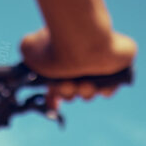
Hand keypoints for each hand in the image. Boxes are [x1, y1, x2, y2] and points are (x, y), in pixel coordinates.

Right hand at [20, 26, 136, 108]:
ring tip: (85, 82)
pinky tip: (99, 84)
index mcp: (60, 60)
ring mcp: (98, 64)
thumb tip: (31, 61)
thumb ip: (28, 53)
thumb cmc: (55, 44)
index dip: (53, 97)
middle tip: (68, 83)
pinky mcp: (117, 66)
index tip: (53, 105)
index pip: (56, 83)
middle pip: (71, 92)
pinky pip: (110, 89)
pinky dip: (104, 91)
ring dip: (85, 92)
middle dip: (68, 92)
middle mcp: (78, 63)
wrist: (81, 40)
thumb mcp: (29, 47)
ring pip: (89, 92)